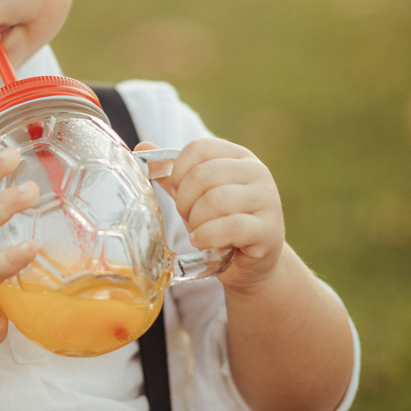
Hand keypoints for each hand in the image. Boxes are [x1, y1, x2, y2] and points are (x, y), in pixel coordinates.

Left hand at [136, 138, 284, 292]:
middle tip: (188, 217)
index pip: (198, 148)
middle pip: (204, 175)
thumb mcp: (194, 194)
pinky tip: (201, 242)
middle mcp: (257, 171)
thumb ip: (171, 171)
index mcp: (238, 156)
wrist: (250, 263)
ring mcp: (267, 200)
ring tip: (198, 231)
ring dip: (196, 221)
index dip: (178, 173)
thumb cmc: (219, 221)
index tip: (179, 193)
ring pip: (216, 201)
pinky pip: (231, 227)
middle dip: (185, 201)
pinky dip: (207, 236)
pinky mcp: (269, 230)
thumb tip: (141, 147)